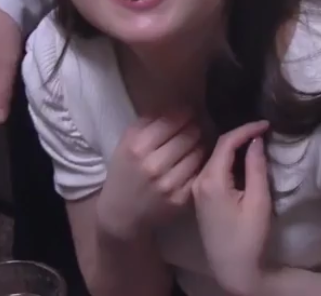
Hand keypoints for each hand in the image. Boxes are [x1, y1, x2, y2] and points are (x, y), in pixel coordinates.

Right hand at [96, 112, 204, 237]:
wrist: (121, 215)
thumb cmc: (124, 173)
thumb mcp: (126, 143)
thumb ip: (148, 122)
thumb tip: (176, 106)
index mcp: (137, 147)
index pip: (173, 120)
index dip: (185, 114)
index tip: (187, 114)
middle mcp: (153, 165)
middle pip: (190, 134)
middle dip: (194, 128)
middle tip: (194, 128)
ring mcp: (169, 184)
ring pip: (199, 152)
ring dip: (199, 145)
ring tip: (194, 145)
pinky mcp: (181, 199)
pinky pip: (200, 172)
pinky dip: (200, 165)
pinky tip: (193, 162)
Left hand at [193, 120, 270, 295]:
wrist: (233, 269)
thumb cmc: (249, 237)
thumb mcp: (258, 200)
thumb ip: (256, 167)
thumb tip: (256, 140)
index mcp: (211, 181)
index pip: (226, 142)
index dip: (247, 129)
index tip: (267, 124)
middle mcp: (198, 181)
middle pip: (217, 147)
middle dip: (240, 135)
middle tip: (263, 131)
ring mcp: (197, 190)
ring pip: (214, 157)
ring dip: (233, 147)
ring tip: (256, 140)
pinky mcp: (200, 198)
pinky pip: (212, 169)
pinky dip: (227, 160)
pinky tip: (242, 159)